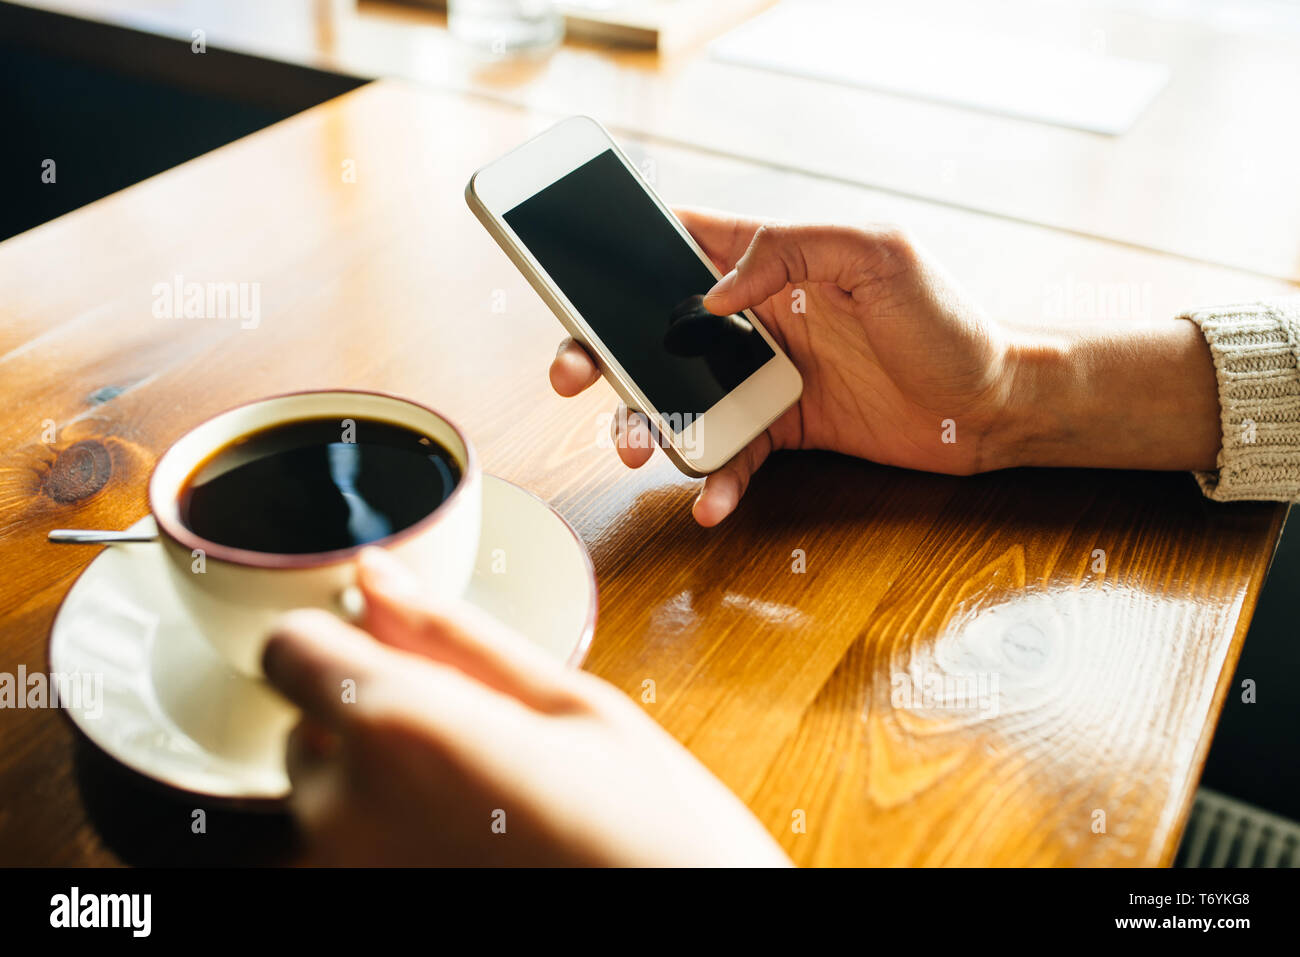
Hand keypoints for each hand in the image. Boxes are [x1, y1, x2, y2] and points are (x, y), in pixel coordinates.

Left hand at [263, 547, 791, 866]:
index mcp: (399, 727)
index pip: (288, 647)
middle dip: (373, 724)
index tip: (394, 654)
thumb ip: (453, 635)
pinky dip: (389, 845)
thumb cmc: (654, 835)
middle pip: (307, 728)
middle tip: (479, 753)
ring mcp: (344, 882)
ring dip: (379, 792)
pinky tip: (470, 854)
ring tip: (485, 814)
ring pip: (324, 803)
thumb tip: (375, 576)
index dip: (340, 640)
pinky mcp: (360, 916)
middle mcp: (342, 814)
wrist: (700, 941)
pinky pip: (345, 859)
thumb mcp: (570, 706)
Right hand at [550, 208, 1014, 525]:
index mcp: (773, 263)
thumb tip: (710, 295)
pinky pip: (731, 455)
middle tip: (570, 376)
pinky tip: (709, 501)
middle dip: (602, 351)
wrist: (998, 407)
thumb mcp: (881, 255)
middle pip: (655, 329)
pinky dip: (714, 479)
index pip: (680, 243)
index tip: (571, 272)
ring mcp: (766, 377)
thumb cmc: (951, 319)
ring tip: (636, 448)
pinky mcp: (785, 430)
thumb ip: (792, 248)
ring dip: (646, 424)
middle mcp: (758, 319)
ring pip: (681, 398)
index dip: (620, 252)